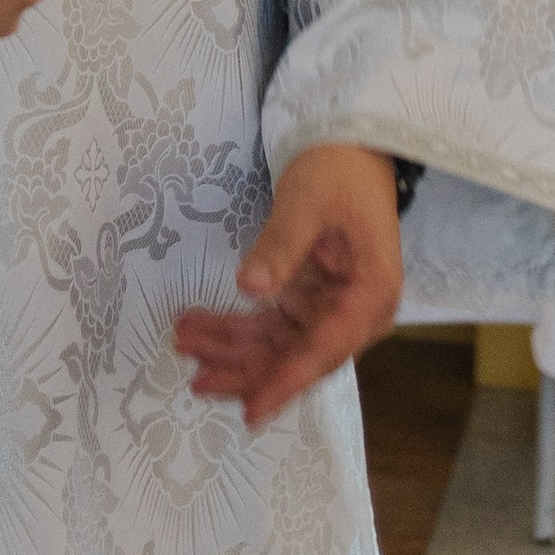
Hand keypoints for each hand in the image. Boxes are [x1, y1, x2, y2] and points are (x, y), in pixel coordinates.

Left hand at [172, 143, 403, 429]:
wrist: (352, 144)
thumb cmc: (339, 170)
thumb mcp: (307, 201)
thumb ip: (281, 245)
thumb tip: (251, 288)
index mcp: (370, 297)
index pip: (323, 351)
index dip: (284, 381)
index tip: (252, 410)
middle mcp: (355, 312)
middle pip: (296, 356)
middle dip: (245, 367)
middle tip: (195, 377)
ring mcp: (330, 306)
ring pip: (278, 344)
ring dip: (232, 347)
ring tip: (185, 342)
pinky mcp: (309, 295)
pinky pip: (271, 322)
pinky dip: (236, 326)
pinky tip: (200, 324)